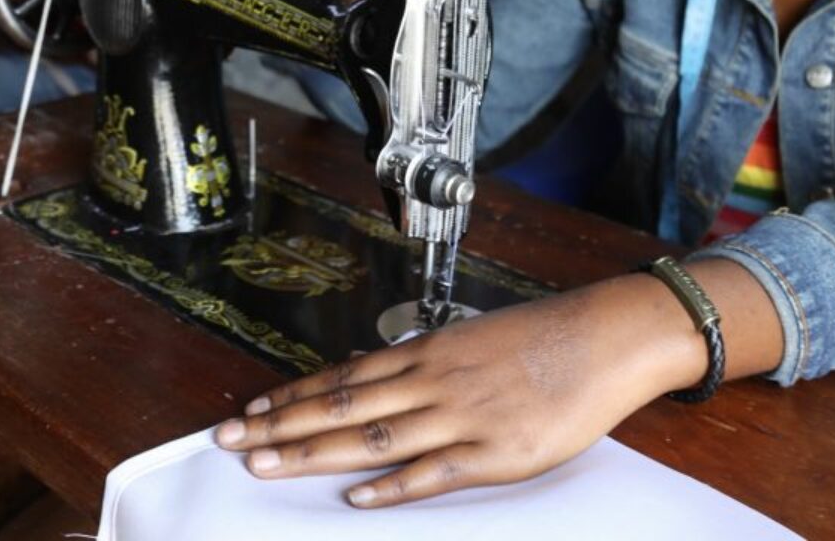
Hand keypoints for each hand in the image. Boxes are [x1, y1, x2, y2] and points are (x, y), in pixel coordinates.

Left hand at [214, 275, 705, 507]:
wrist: (606, 337)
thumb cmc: (543, 339)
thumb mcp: (472, 339)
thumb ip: (426, 362)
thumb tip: (379, 375)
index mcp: (427, 353)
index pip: (342, 377)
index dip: (292, 396)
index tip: (249, 411)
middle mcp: (433, 381)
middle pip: (341, 406)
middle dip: (279, 425)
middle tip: (228, 440)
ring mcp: (462, 416)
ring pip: (371, 436)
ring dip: (312, 452)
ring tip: (263, 463)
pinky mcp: (496, 451)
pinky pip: (434, 471)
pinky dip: (392, 485)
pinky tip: (355, 496)